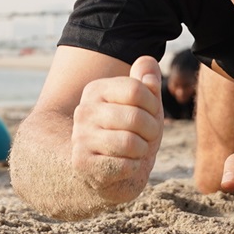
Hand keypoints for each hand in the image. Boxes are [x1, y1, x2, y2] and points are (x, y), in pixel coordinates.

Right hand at [69, 55, 164, 199]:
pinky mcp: (82, 163)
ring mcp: (80, 137)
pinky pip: (124, 165)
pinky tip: (125, 165)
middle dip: (152, 131)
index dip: (153, 105)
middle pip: (136, 117)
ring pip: (130, 143)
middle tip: (147, 137)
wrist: (110, 171)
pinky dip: (133, 167)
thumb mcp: (145, 105)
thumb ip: (147, 81)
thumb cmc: (131, 132)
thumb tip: (147, 63)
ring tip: (136, 150)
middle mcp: (83, 110)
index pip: (137, 89)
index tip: (150, 115)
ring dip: (142, 150)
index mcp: (96, 90)